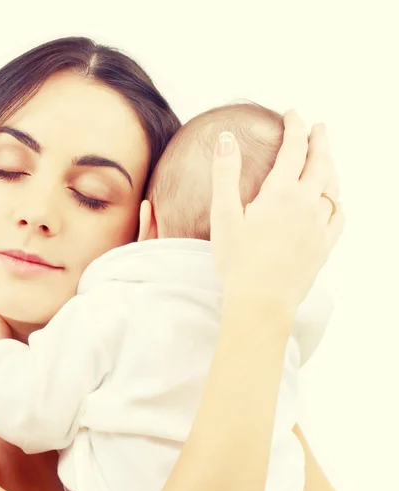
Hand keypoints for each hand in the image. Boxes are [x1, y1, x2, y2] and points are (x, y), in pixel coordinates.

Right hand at [209, 110, 344, 315]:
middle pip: (321, 162)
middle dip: (320, 140)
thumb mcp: (224, 214)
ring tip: (326, 158)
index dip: (295, 127)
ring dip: (331, 166)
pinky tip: (333, 201)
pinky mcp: (324, 246)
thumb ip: (225, 173)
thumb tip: (227, 139)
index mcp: (282, 193)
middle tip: (319, 127)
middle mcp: (308, 204)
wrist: (261, 302)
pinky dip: (337, 200)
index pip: (294, 148)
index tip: (292, 114)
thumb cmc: (238, 261)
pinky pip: (339, 215)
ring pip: (334, 186)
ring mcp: (320, 226)